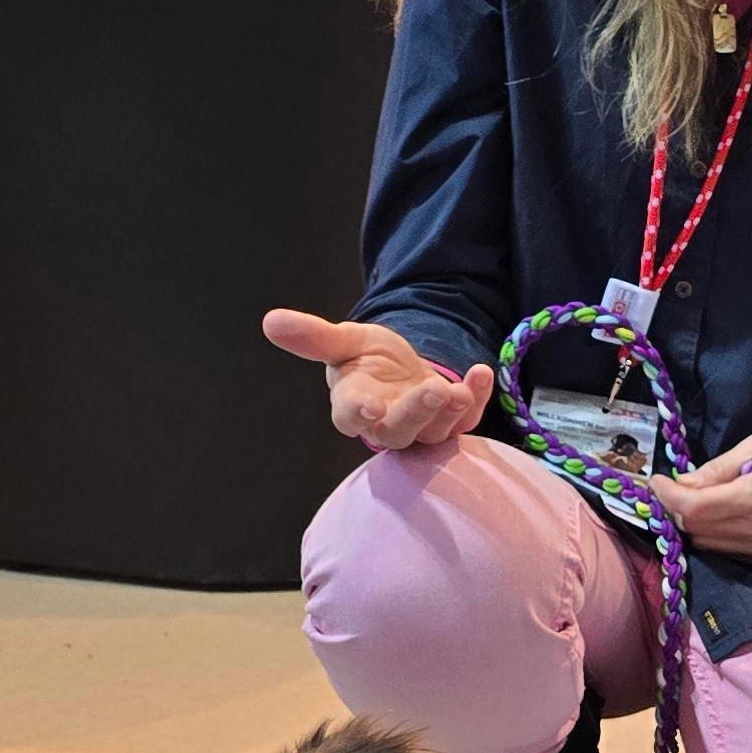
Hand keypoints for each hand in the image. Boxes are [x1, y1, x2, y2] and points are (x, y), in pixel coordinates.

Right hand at [262, 308, 491, 453]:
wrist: (400, 371)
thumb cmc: (366, 360)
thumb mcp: (343, 341)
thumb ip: (313, 336)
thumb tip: (270, 320)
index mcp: (354, 406)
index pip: (351, 418)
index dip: (359, 414)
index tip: (369, 407)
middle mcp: (387, 424)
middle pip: (399, 432)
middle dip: (417, 414)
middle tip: (433, 392)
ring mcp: (421, 428)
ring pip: (435, 432)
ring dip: (450, 411)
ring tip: (461, 389)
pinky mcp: (451, 422)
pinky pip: (467, 419)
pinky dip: (478, 398)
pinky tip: (481, 372)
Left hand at [650, 430, 751, 566]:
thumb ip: (717, 470)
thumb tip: (681, 484)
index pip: (693, 508)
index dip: (667, 496)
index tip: (657, 481)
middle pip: (695, 530)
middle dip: (676, 510)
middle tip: (673, 490)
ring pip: (707, 545)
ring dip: (693, 525)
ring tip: (694, 502)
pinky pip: (728, 552)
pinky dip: (715, 535)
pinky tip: (719, 518)